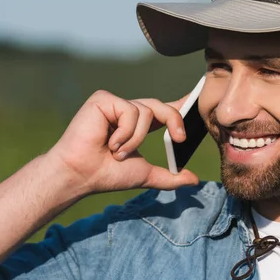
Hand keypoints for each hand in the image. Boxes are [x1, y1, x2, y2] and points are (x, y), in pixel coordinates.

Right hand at [45, 90, 198, 195]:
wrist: (82, 175)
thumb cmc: (107, 174)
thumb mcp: (146, 175)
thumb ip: (170, 176)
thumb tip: (194, 180)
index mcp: (139, 124)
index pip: (165, 110)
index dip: (182, 104)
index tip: (198, 98)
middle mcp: (128, 111)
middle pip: (161, 106)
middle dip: (175, 120)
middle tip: (179, 139)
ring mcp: (115, 103)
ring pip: (146, 111)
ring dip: (136, 138)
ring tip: (118, 152)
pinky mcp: (103, 99)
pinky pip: (130, 110)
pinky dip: (125, 132)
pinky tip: (109, 142)